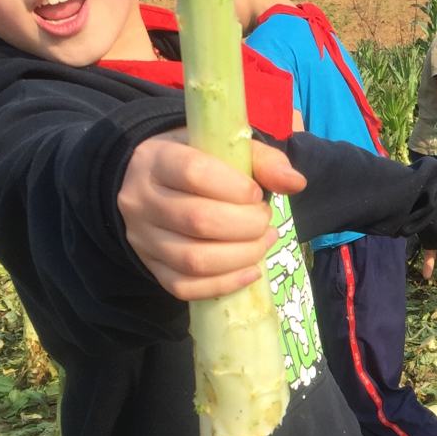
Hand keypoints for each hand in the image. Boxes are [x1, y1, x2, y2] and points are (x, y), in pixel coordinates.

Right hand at [119, 129, 306, 300]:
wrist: (151, 182)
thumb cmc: (196, 162)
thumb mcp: (223, 148)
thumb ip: (262, 161)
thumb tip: (295, 183)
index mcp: (156, 160)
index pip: (194, 173)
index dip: (235, 187)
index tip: (256, 193)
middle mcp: (141, 200)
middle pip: (199, 221)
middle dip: (246, 225)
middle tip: (264, 220)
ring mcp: (142, 238)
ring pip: (193, 260)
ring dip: (241, 256)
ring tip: (263, 242)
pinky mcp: (150, 266)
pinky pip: (184, 287)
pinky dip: (224, 284)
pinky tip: (251, 271)